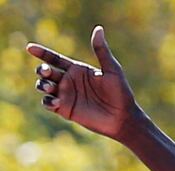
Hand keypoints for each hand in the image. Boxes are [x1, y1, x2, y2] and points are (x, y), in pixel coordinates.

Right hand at [26, 26, 138, 140]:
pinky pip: (48, 103)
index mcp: (76, 69)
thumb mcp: (112, 69)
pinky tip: (56, 101)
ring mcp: (66, 95)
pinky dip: (48, 101)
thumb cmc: (120, 92)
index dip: (41, 52)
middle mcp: (68, 80)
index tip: (30, 48)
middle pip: (46, 71)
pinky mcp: (65, 109)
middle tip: (47, 72)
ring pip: (44, 86)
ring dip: (42, 84)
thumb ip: (101, 51)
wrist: (123, 117)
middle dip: (42, 70)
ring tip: (50, 86)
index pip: (54, 58)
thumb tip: (99, 29)